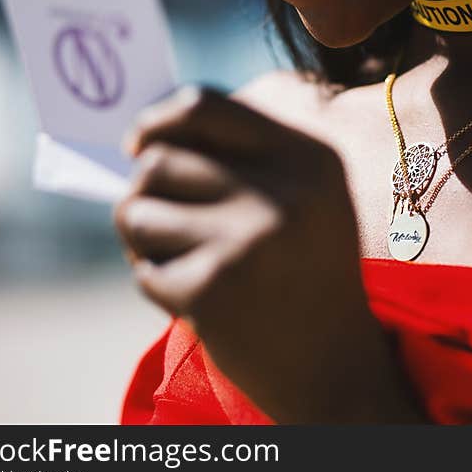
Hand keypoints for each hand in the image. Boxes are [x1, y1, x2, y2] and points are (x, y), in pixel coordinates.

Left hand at [114, 86, 424, 422]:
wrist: (336, 366)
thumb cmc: (309, 273)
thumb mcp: (306, 199)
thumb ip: (244, 158)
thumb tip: (143, 138)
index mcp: (309, 158)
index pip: (203, 105)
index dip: (157, 120)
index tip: (135, 144)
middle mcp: (283, 192)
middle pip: (156, 161)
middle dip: (147, 194)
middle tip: (168, 225)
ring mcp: (247, 240)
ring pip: (137, 213)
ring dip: (146, 242)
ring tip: (190, 263)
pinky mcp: (212, 289)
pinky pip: (144, 271)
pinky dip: (162, 288)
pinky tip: (206, 301)